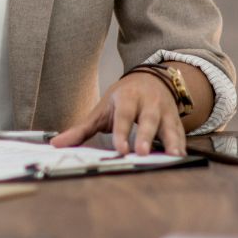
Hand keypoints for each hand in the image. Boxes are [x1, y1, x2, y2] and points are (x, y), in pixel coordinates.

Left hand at [52, 72, 184, 156]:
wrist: (149, 80)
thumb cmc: (120, 99)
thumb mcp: (100, 111)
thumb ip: (80, 129)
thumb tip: (55, 144)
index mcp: (125, 98)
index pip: (122, 116)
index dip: (121, 132)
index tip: (121, 149)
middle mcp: (147, 103)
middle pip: (147, 119)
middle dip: (145, 136)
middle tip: (142, 153)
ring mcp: (164, 111)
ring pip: (169, 126)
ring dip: (171, 141)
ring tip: (172, 157)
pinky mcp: (176, 120)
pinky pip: (181, 133)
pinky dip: (181, 145)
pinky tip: (181, 157)